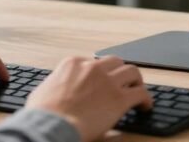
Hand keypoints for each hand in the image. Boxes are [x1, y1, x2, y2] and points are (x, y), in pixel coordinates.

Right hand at [26, 56, 152, 141]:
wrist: (51, 125)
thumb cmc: (43, 114)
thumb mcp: (44, 90)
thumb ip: (56, 84)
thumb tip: (55, 91)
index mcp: (73, 64)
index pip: (93, 62)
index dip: (100, 73)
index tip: (102, 82)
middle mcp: (92, 68)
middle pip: (115, 62)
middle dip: (119, 72)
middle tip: (123, 83)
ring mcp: (107, 81)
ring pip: (132, 72)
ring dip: (136, 81)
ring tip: (138, 91)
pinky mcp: (119, 98)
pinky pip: (141, 93)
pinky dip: (146, 99)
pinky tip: (145, 106)